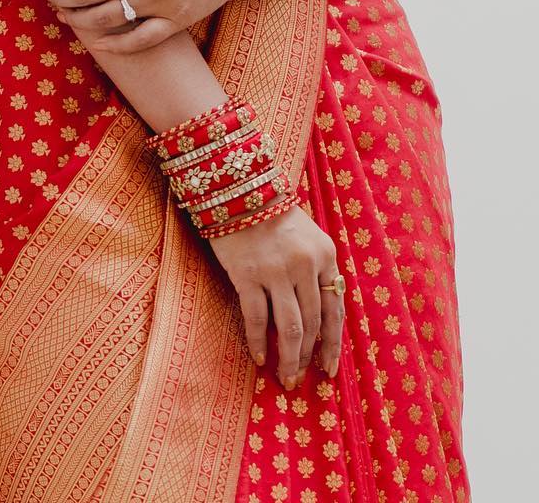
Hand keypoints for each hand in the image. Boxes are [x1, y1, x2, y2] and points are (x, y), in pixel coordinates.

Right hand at [206, 203, 345, 387]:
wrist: (237, 191)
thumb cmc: (273, 217)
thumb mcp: (307, 239)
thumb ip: (317, 273)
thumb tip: (319, 322)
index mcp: (326, 256)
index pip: (335, 310)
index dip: (332, 344)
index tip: (328, 369)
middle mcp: (305, 265)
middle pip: (312, 324)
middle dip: (308, 358)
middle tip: (299, 380)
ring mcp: (276, 270)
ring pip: (289, 328)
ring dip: (288, 358)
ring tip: (284, 377)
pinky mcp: (247, 274)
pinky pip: (257, 318)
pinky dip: (258, 341)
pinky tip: (258, 357)